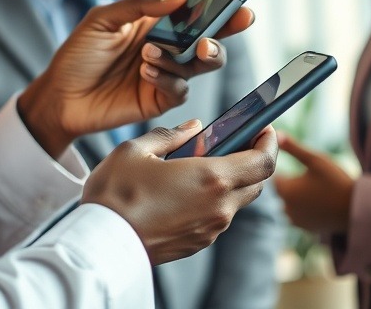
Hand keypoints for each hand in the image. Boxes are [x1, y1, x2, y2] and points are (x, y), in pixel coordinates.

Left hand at [18, 0, 253, 156]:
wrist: (59, 96)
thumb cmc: (78, 54)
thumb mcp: (102, 19)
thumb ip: (140, 4)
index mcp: (155, 23)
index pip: (195, 14)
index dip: (222, 11)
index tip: (242, 9)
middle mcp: (166, 48)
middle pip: (209, 42)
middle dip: (219, 39)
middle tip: (207, 42)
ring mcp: (165, 75)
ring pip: (199, 67)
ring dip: (181, 60)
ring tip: (150, 53)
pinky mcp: (158, 100)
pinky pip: (180, 90)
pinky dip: (168, 79)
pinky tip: (145, 72)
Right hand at [82, 122, 277, 264]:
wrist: (101, 244)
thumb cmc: (116, 193)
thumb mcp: (136, 150)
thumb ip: (170, 136)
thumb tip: (193, 128)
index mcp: (211, 178)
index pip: (262, 162)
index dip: (269, 142)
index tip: (264, 127)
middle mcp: (218, 207)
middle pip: (256, 182)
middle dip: (253, 159)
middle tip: (237, 140)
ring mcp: (210, 230)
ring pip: (236, 200)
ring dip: (231, 179)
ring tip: (204, 161)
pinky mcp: (197, 243)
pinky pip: (217, 217)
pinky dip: (214, 198)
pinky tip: (188, 187)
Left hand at [274, 132, 354, 234]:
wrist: (358, 209)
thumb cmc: (336, 181)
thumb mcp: (315, 160)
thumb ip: (293, 148)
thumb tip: (277, 134)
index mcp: (286, 191)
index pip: (274, 177)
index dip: (283, 170)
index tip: (294, 167)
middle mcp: (287, 208)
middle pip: (281, 191)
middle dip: (289, 184)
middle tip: (305, 178)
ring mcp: (297, 220)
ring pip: (288, 204)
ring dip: (296, 197)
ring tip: (312, 190)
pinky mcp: (308, 228)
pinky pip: (298, 215)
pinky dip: (304, 208)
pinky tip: (318, 202)